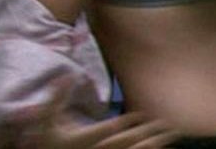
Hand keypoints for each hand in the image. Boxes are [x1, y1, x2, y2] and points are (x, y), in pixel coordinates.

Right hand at [0, 78, 178, 148]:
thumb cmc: (46, 139)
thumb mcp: (46, 118)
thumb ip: (56, 96)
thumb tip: (66, 75)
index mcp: (83, 138)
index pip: (109, 130)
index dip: (126, 122)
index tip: (142, 114)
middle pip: (124, 143)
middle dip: (146, 133)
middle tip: (166, 123)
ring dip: (150, 145)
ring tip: (169, 136)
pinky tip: (159, 147)